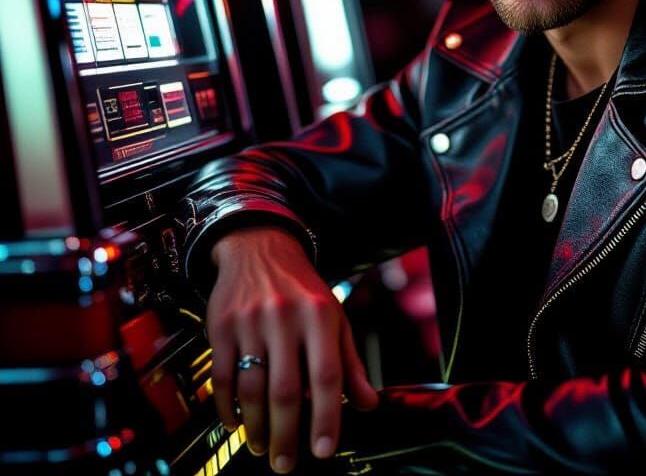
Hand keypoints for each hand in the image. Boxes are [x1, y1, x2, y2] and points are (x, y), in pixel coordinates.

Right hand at [206, 226, 378, 471]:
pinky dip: (228, 409)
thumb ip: (350, 362)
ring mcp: (251, 322)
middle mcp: (286, 317)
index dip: (327, 417)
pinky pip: (223, 379)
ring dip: (257, 427)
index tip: (323, 450)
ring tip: (264, 446)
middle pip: (287, 390)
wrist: (260, 247)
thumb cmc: (303, 288)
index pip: (327, 375)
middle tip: (286, 463)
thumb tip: (367, 404)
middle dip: (287, 435)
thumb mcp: (335, 317)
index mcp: (321, 314)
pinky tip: (237, 424)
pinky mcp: (222, 327)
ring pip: (252, 389)